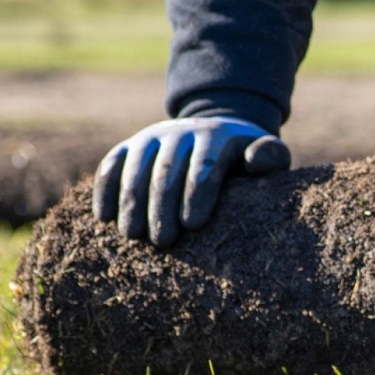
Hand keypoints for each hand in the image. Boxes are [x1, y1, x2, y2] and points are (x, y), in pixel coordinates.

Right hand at [93, 117, 290, 246]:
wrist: (215, 133)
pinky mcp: (129, 147)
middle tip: (162, 241)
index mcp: (216, 137)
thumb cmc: (244, 158)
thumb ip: (271, 156)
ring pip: (136, 166)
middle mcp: (180, 133)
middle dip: (162, 205)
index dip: (198, 192)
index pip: (206, 163)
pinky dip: (105, 188)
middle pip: (167, 169)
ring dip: (131, 201)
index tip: (193, 224)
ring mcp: (151, 138)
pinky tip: (104, 217)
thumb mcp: (267, 153)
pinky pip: (112, 164)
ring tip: (132, 236)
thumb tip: (256, 161)